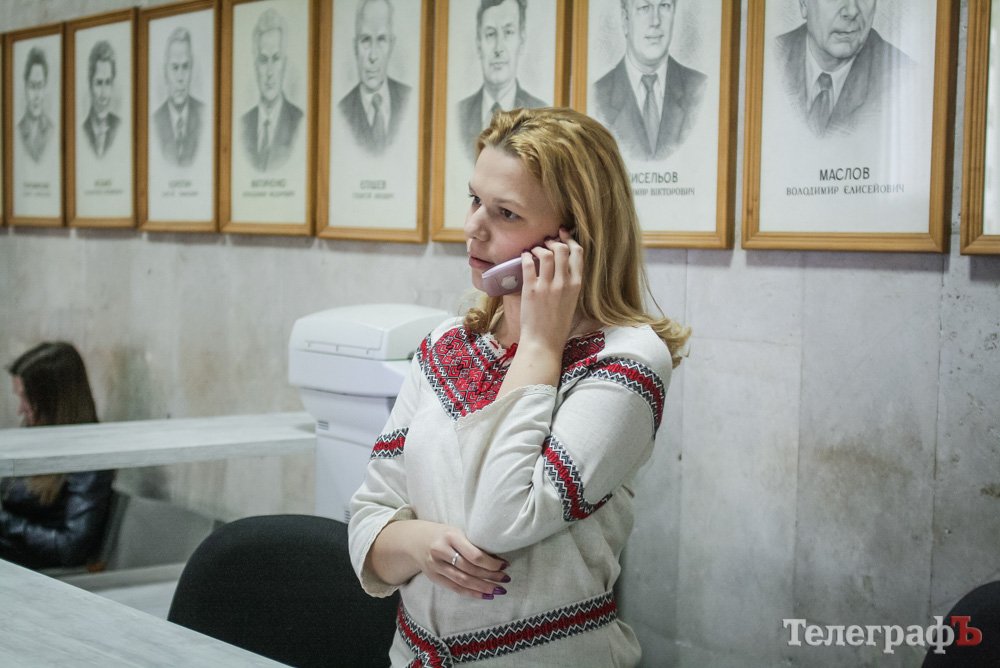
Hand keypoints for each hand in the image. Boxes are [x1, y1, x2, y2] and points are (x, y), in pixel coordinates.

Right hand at [417, 523, 509, 599]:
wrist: (414, 540)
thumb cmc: (442, 534)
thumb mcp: (456, 531)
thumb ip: (471, 543)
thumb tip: (496, 558)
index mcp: (450, 536)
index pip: (474, 555)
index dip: (491, 563)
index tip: (504, 565)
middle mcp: (441, 552)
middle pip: (470, 569)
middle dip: (490, 576)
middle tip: (505, 579)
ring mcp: (435, 566)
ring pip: (463, 581)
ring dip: (483, 587)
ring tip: (498, 590)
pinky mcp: (434, 577)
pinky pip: (455, 588)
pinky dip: (471, 593)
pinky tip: (484, 595)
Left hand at [519, 227, 583, 349]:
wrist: (544, 342)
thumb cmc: (558, 324)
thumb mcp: (572, 301)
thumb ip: (571, 283)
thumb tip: (563, 265)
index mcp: (577, 285)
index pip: (578, 253)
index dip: (570, 240)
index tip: (563, 234)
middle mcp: (564, 283)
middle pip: (562, 249)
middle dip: (553, 240)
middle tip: (546, 241)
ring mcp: (547, 286)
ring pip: (545, 253)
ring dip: (538, 247)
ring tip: (534, 249)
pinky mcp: (531, 290)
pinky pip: (528, 264)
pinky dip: (525, 256)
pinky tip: (524, 256)